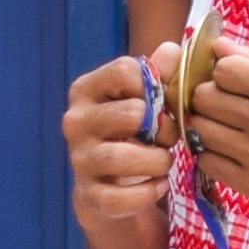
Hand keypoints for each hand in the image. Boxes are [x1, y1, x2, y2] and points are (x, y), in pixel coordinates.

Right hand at [65, 51, 179, 248]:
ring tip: (165, 162)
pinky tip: (158, 186)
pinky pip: (121, 197)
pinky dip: (149, 193)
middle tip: (169, 138)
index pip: (125, 71)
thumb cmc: (131, 132)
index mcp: (86, 89)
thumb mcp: (143, 99)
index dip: (156, 86)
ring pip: (124, 157)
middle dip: (164, 128)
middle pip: (131, 114)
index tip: (163, 104)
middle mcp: (76, 121)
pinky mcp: (89, 195)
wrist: (109, 185)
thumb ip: (160, 74)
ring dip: (159, 161)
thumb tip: (173, 51)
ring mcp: (79, 159)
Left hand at [176, 44, 248, 230]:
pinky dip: (212, 152)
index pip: (225, 68)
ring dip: (208, 123)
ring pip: (199, 128)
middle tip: (227, 103)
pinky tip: (232, 149)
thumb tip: (219, 46)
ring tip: (229, 126)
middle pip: (205, 97)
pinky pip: (206, 160)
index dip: (224, 70)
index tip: (235, 79)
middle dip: (211, 95)